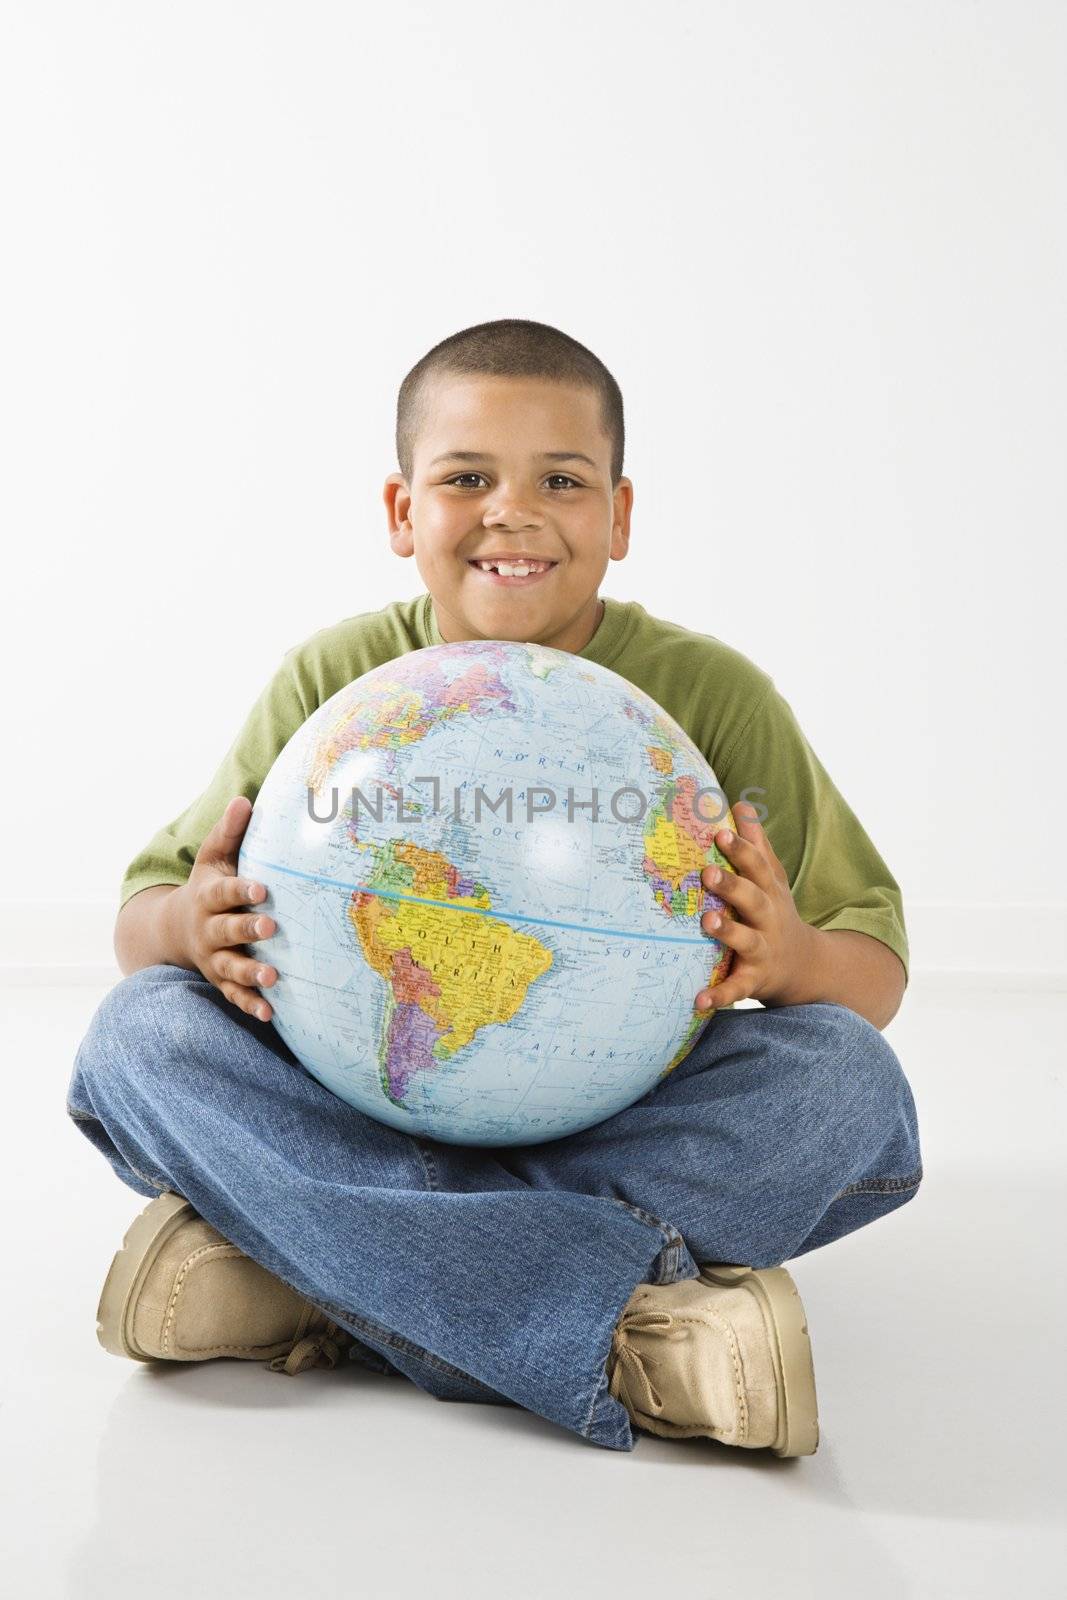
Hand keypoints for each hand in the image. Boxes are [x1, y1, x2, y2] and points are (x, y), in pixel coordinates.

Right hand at [166, 795, 278, 1021]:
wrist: (175, 930)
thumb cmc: (207, 887)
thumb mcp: (212, 858)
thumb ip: (229, 832)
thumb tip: (245, 800)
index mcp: (208, 897)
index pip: (224, 893)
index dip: (241, 891)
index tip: (262, 889)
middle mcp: (208, 930)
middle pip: (226, 931)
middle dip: (247, 930)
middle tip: (271, 927)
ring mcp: (213, 958)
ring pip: (229, 967)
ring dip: (250, 974)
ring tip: (271, 977)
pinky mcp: (220, 980)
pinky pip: (233, 996)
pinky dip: (249, 1005)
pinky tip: (269, 1013)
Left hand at [694, 801, 813, 1011]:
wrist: (804, 968)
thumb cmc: (774, 913)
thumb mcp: (771, 879)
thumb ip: (756, 844)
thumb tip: (739, 803)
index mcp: (769, 891)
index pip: (757, 866)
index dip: (740, 849)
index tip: (719, 831)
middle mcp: (768, 919)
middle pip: (753, 899)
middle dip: (732, 885)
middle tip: (707, 871)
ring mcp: (762, 950)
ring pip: (746, 941)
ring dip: (728, 932)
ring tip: (708, 921)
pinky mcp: (754, 980)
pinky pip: (736, 989)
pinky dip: (719, 995)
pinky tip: (698, 1001)